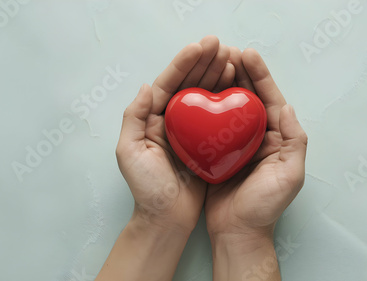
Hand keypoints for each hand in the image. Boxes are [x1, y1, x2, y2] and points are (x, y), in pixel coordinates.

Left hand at [96, 36, 234, 280]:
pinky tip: (237, 88)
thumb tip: (147, 86)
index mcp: (151, 119)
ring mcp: (190, 130)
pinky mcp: (206, 143)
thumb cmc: (147, 189)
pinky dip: (225, 100)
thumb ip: (134, 118)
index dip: (184, 63)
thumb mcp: (129, 153)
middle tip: (221, 46)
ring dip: (216, 75)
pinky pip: (216, 116)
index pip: (168, 83)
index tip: (201, 46)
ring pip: (204, 96)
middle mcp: (171, 120)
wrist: (166, 218)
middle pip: (188, 84)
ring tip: (232, 59)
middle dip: (204, 63)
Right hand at [205, 48, 307, 280]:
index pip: (270, 99)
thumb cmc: (265, 208)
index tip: (247, 54)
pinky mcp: (217, 151)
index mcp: (277, 138)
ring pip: (229, 105)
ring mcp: (236, 142)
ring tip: (212, 63)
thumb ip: (295, 141)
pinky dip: (206, 106)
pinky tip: (197, 92)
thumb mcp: (290, 176)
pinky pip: (212, 122)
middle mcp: (257, 136)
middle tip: (226, 51)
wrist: (238, 233)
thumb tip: (288, 107)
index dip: (260, 75)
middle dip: (240, 72)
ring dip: (222, 83)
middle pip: (249, 96)